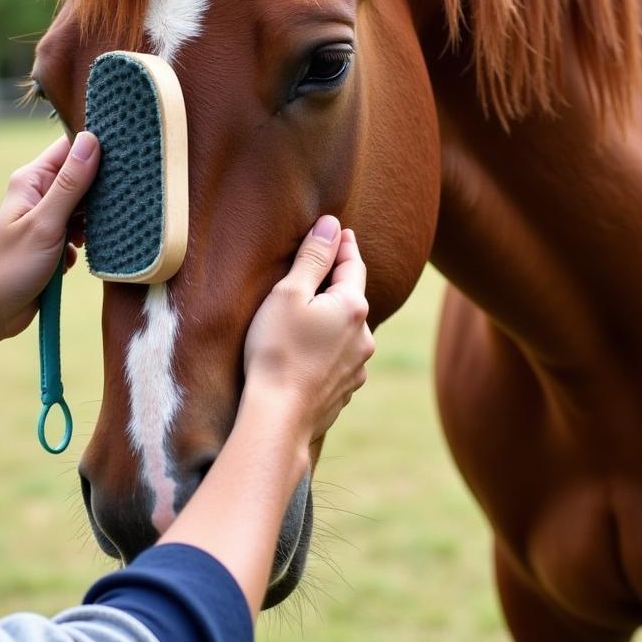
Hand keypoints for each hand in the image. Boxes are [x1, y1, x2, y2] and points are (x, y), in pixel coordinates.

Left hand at [0, 132, 99, 337]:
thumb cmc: (11, 267)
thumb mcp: (46, 223)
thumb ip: (71, 184)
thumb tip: (92, 140)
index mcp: (32, 179)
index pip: (71, 147)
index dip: (97, 149)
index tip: (124, 158)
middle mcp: (39, 193)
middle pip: (82, 176)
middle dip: (99, 192)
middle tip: (110, 208)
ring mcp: (46, 217)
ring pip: (85, 206)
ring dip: (93, 221)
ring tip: (84, 239)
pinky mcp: (53, 239)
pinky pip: (81, 230)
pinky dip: (84, 241)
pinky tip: (75, 256)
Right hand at [241, 216, 373, 448]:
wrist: (278, 417)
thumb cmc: (277, 350)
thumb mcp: (288, 294)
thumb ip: (312, 258)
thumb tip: (332, 225)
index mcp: (353, 307)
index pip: (352, 265)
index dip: (344, 246)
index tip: (340, 231)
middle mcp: (364, 336)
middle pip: (352, 298)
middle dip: (338, 283)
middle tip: (325, 267)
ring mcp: (357, 367)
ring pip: (347, 332)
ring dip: (333, 319)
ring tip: (312, 315)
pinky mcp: (345, 390)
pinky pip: (339, 359)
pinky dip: (327, 349)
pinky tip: (310, 352)